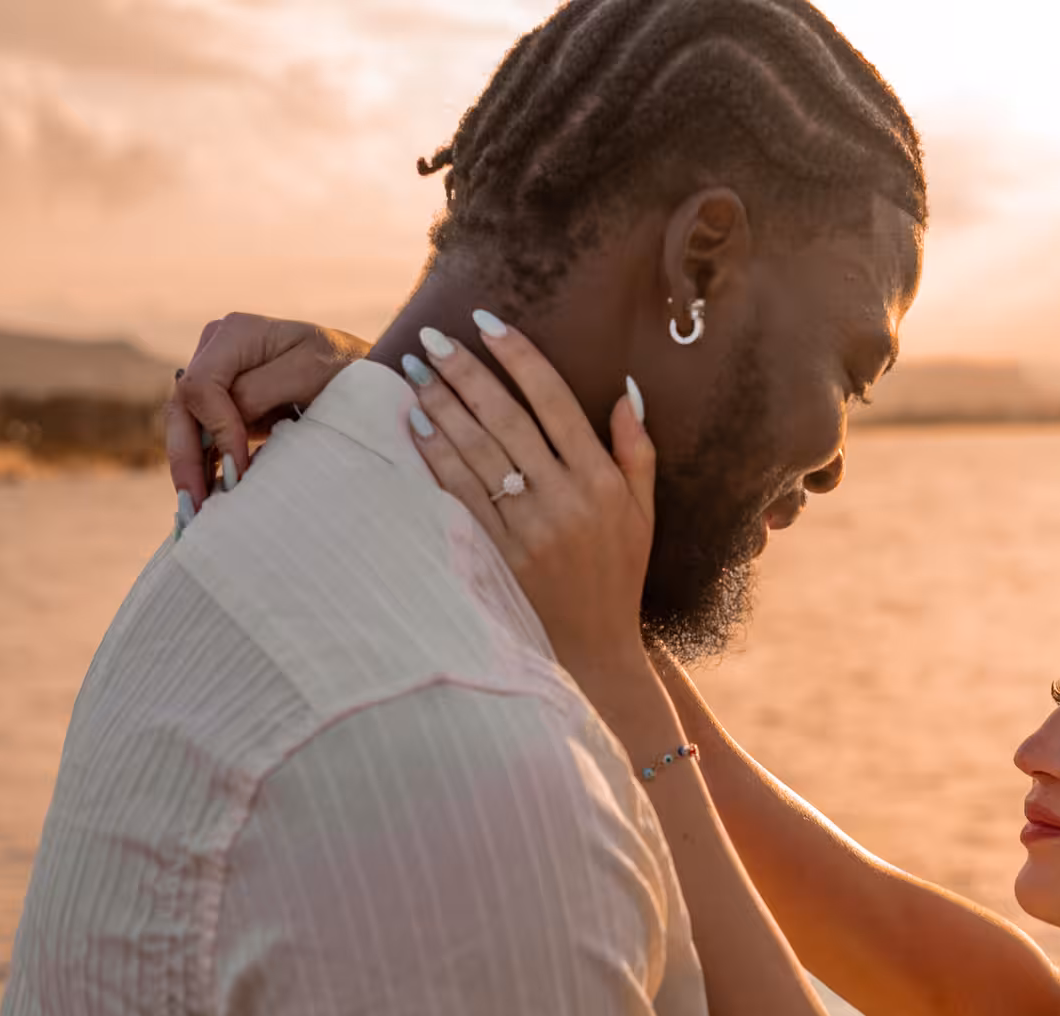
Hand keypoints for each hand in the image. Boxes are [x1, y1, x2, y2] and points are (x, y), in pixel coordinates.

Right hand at [165, 314, 368, 507]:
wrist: (364, 375)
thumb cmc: (345, 368)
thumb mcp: (311, 373)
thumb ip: (260, 391)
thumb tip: (225, 423)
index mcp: (235, 334)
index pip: (201, 386)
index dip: (216, 430)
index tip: (238, 469)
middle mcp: (215, 351)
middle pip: (182, 407)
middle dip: (186, 458)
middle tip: (193, 506)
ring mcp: (216, 377)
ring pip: (186, 426)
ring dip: (190, 468)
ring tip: (197, 512)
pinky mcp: (224, 406)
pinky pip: (204, 437)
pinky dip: (205, 467)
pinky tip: (209, 499)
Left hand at [404, 315, 654, 685]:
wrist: (593, 650)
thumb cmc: (618, 574)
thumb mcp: (644, 512)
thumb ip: (638, 449)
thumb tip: (627, 389)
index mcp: (602, 479)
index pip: (555, 400)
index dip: (519, 356)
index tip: (488, 321)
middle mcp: (566, 498)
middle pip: (507, 417)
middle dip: (466, 371)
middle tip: (433, 337)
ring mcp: (529, 528)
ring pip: (478, 451)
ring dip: (442, 405)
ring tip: (415, 370)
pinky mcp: (497, 554)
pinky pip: (460, 494)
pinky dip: (435, 456)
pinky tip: (416, 425)